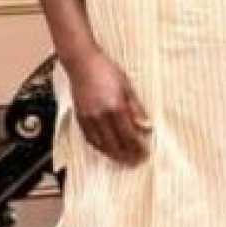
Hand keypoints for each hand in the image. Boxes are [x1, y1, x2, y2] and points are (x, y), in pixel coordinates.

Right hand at [65, 48, 150, 164]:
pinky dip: (99, 147)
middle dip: (126, 155)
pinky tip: (106, 149)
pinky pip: (89, 138)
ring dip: (112, 154)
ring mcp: (88, 118)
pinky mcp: (79, 117)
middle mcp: (100, 116)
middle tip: (135, 162)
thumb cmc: (107, 71)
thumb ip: (136, 109)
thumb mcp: (128, 87)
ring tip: (122, 159)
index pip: (129, 135)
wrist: (82, 64)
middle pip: (115, 143)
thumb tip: (146, 126)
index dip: (137, 147)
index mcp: (115, 107)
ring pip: (101, 144)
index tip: (145, 154)